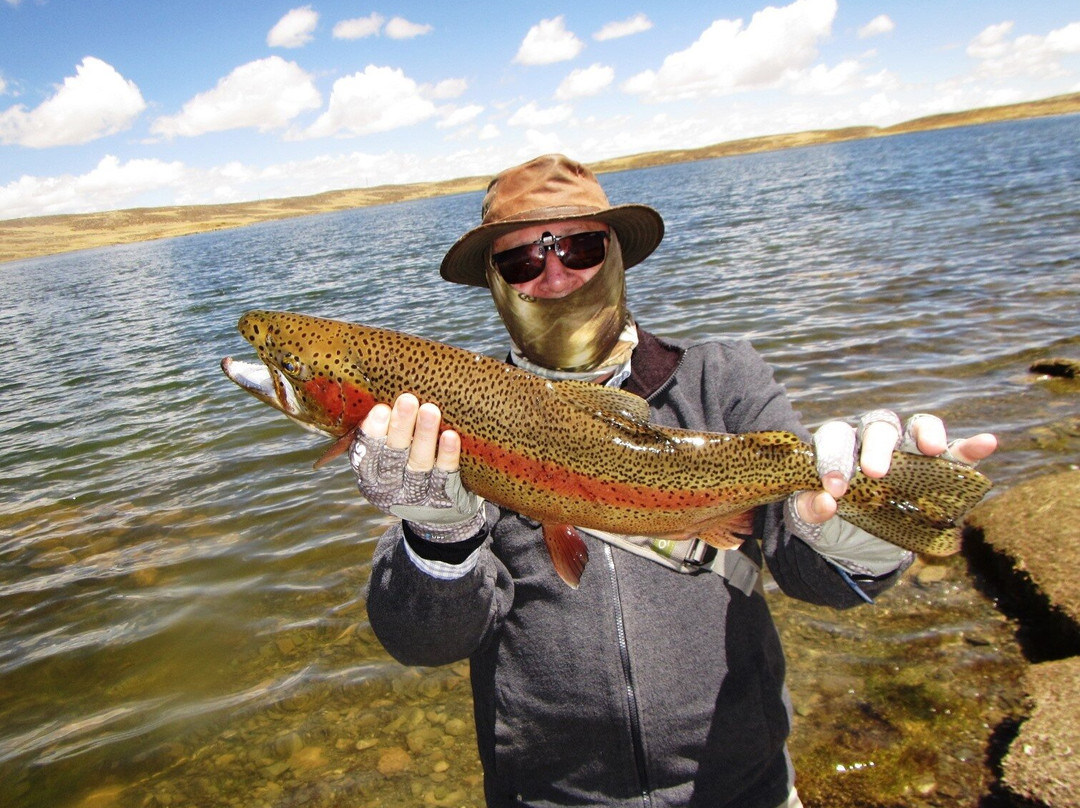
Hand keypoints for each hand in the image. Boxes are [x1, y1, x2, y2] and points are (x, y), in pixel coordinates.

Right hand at [350, 394, 482, 541]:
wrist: (437, 517)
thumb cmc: (409, 473)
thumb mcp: (388, 461)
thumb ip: (383, 436)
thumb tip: (382, 392)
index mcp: (371, 476)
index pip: (366, 454)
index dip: (372, 432)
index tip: (380, 409)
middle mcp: (391, 489)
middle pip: (393, 456)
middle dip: (400, 427)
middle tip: (408, 400)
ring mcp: (418, 496)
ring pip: (419, 464)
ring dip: (424, 436)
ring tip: (430, 410)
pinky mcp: (443, 499)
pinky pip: (445, 475)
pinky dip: (447, 455)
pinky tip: (451, 436)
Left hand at [794, 410, 997, 525]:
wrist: (855, 541)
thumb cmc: (831, 517)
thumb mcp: (809, 517)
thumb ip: (809, 508)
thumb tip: (824, 502)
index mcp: (840, 446)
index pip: (836, 435)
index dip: (833, 456)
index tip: (834, 488)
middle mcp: (874, 441)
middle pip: (877, 427)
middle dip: (876, 447)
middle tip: (874, 473)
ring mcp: (908, 453)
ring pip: (915, 427)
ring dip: (924, 433)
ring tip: (930, 449)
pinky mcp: (938, 470)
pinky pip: (957, 453)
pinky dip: (971, 446)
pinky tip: (986, 443)